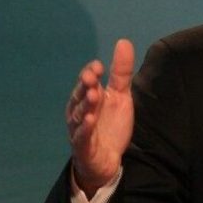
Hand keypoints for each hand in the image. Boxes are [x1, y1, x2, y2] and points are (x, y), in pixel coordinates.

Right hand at [65, 39, 134, 197]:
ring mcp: (80, 129)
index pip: (86, 82)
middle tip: (91, 76)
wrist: (107, 160)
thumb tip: (124, 42)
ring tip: (93, 95)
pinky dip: (84, 128)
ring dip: (85, 105)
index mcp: (87, 98)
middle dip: (85, 86)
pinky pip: (82, 136)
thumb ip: (121, 72)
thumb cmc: (110, 125)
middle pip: (80, 96)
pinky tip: (89, 120)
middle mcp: (79, 112)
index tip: (99, 65)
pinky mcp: (84, 147)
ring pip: (79, 115)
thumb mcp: (120, 96)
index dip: (91, 73)